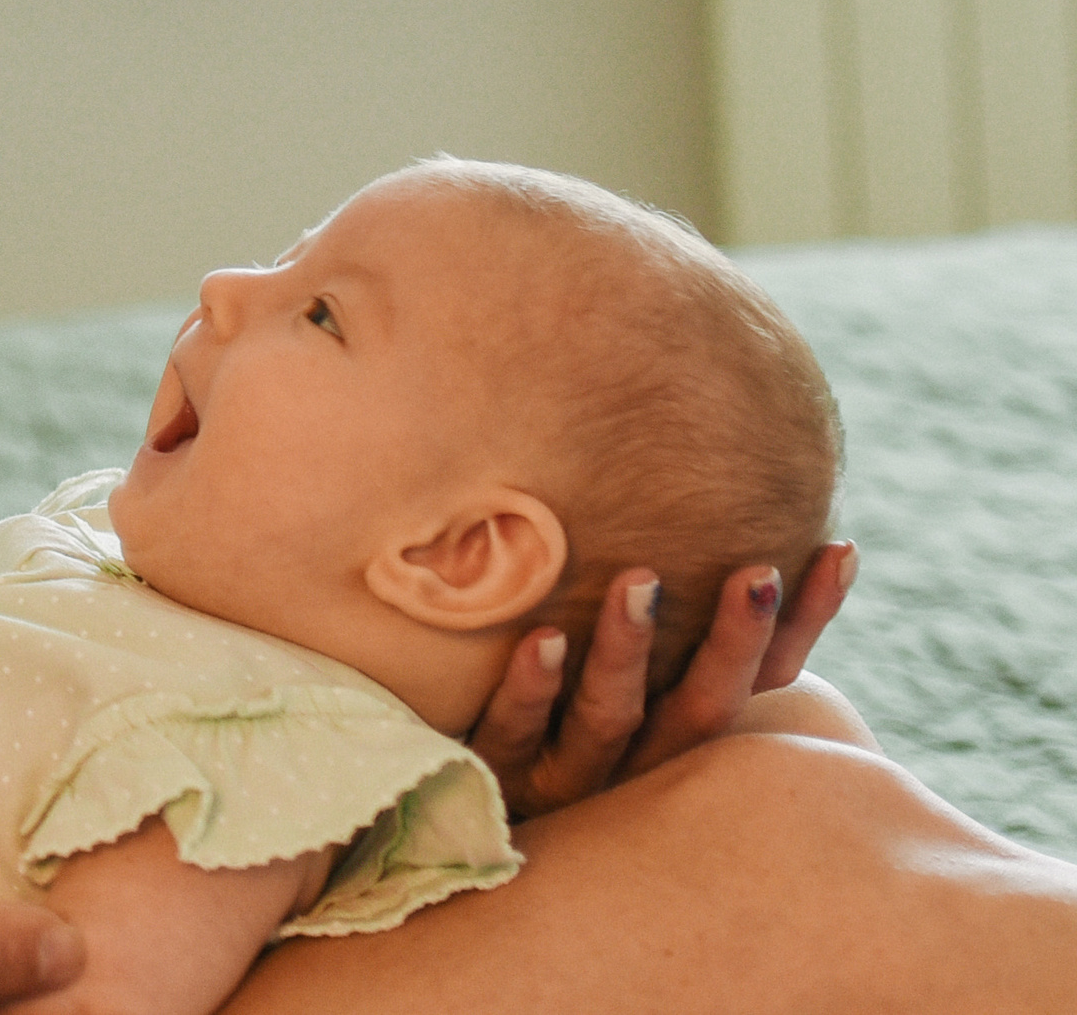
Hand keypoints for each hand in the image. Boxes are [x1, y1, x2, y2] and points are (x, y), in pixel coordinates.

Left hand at [468, 540, 858, 817]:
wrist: (459, 793)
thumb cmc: (555, 701)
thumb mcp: (626, 659)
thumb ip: (672, 602)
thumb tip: (740, 505)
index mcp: (679, 731)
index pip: (764, 679)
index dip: (807, 622)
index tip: (839, 549)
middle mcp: (636, 761)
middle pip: (702, 709)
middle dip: (734, 642)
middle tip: (754, 570)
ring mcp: (564, 772)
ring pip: (611, 718)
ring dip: (628, 650)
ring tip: (639, 581)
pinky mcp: (493, 769)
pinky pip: (514, 728)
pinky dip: (534, 686)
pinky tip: (543, 638)